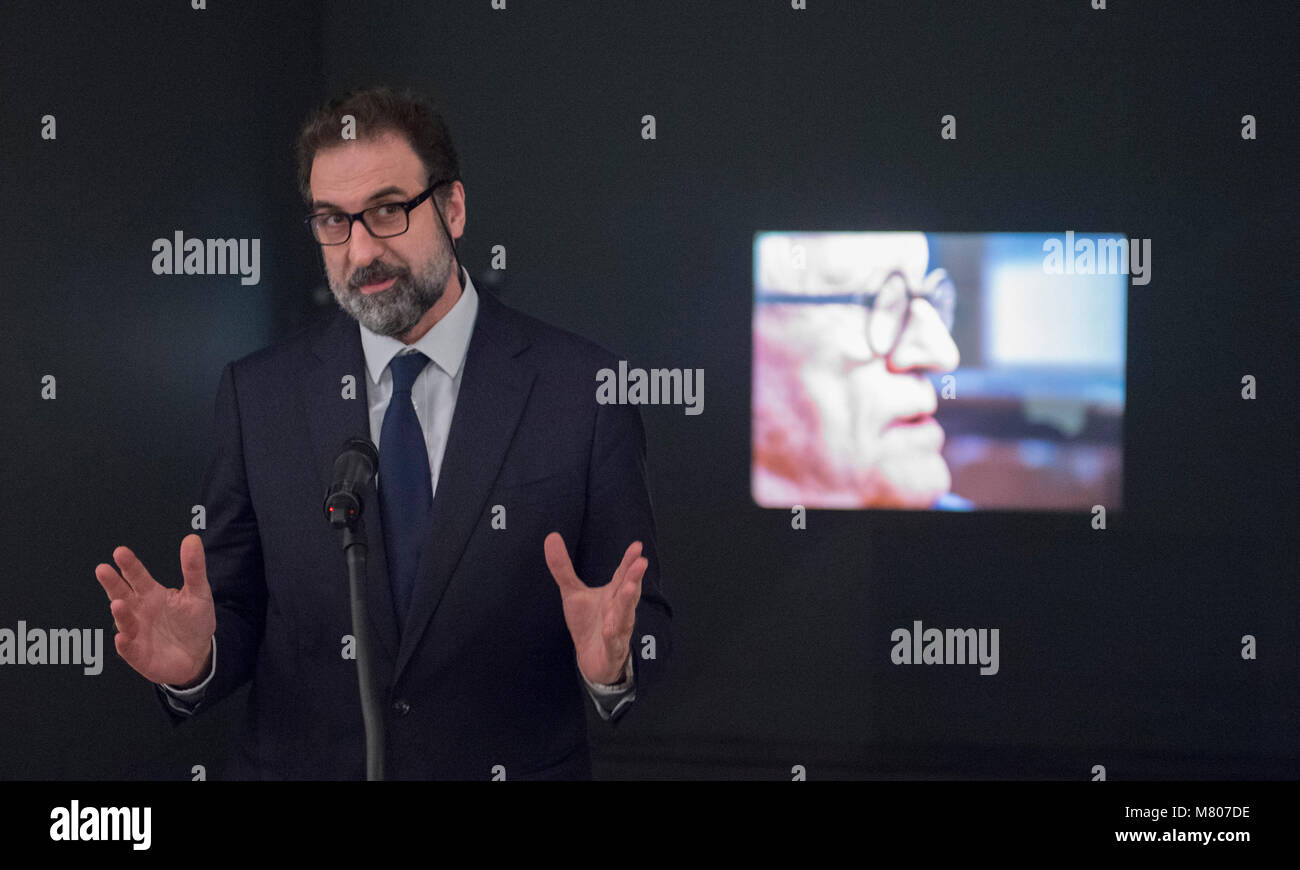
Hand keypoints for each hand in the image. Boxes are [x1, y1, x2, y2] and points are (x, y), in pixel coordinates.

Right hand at [94, 534, 215, 686]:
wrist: (198, 655)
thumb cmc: (194, 622)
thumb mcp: (198, 593)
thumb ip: (193, 568)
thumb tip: (192, 539)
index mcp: (151, 594)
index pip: (137, 576)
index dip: (129, 565)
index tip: (120, 552)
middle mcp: (138, 611)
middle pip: (122, 594)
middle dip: (112, 583)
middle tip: (103, 569)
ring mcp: (136, 632)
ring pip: (124, 621)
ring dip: (120, 613)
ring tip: (119, 604)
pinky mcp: (138, 654)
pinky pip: (128, 649)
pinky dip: (124, 643)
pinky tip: (122, 637)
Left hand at [544, 532, 645, 684]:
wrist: (592, 661)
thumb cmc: (588, 623)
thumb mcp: (572, 593)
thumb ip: (562, 567)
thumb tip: (552, 536)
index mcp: (613, 595)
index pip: (623, 575)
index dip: (629, 561)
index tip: (637, 545)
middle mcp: (619, 610)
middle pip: (628, 592)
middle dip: (634, 577)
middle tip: (641, 562)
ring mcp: (618, 631)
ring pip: (625, 616)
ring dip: (627, 603)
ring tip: (628, 588)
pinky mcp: (611, 651)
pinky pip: (613, 643)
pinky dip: (612, 636)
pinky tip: (609, 629)